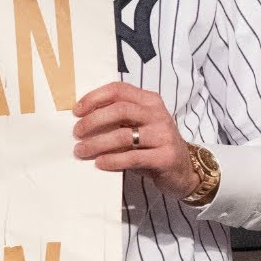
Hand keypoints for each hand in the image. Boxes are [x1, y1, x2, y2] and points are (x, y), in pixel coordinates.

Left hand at [72, 82, 198, 199]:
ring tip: (81, 150)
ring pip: (123, 135)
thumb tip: (83, 120)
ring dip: (97, 143)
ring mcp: (164, 135)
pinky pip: (133, 157)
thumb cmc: (154, 145)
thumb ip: (119, 119)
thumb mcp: (140, 125)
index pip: (119, 90)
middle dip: (93, 120)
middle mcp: (158, 114)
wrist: (185, 170)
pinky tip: (99, 163)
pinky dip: (112, 160)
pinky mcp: (166, 157)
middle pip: (120, 110)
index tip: (76, 111)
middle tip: (77, 132)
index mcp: (150, 100)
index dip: (95, 98)